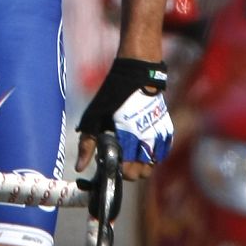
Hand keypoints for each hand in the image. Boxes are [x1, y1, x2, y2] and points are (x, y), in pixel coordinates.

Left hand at [76, 57, 172, 177]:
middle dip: (130, 172)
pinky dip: (154, 155)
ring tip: (131, 156)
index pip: (129, 170)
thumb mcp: (94, 117)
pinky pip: (163, 151)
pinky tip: (143, 149)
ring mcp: (159, 132)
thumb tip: (79, 168)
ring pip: (154, 163)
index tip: (110, 161)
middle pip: (143, 172)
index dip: (119, 171)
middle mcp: (147, 137)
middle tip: (120, 161)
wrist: (138, 73)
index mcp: (129, 135)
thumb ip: (87, 144)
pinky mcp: (166, 126)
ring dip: (143, 164)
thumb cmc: (113, 94)